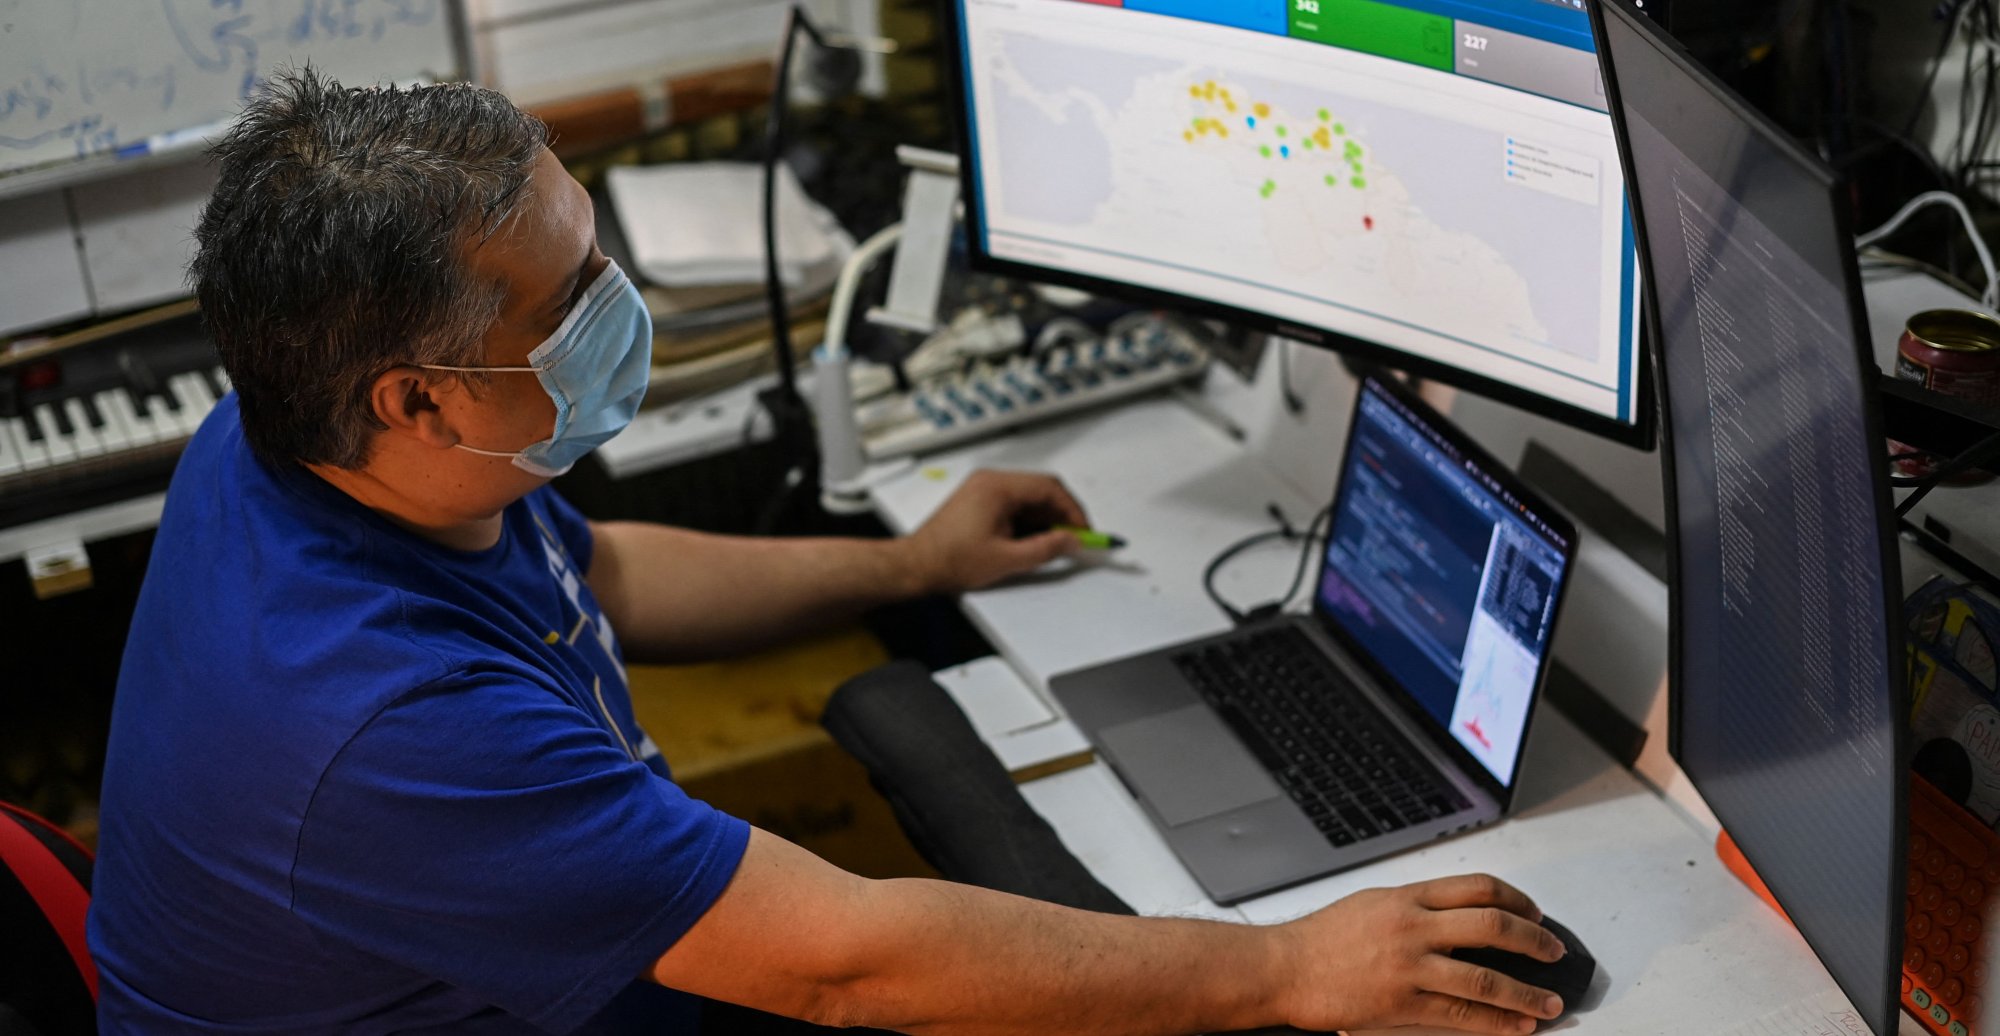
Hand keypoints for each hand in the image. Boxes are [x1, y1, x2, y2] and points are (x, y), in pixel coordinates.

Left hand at [903, 470, 1088, 594]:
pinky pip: (1014, 504)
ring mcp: (984, 490)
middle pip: (1041, 490)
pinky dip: (1028, 521)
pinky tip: (1031, 542)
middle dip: (1061, 516)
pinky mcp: (979, 501)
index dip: (1073, 511)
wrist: (916, 566)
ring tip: (1053, 545)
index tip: (1084, 531)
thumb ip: (1045, 549)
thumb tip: (1071, 541)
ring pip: (1028, 498)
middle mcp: (990, 482)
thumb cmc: (949, 560)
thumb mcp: (1007, 559)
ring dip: (1044, 520)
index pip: (1050, 489)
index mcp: (997, 487)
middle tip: (1074, 539)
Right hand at [1277, 873, 1567, 1034]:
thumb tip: (1456, 915)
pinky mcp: (1401, 1002)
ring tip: (1549, 1001)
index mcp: (1407, 897)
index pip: (1476, 887)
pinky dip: (1496, 1022)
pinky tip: (1516, 1025)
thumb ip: (1414, 907)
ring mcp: (1409, 965)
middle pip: (1491, 924)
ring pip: (1484, 976)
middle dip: (1532, 940)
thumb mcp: (1372, 904)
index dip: (1516, 900)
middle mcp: (1413, 925)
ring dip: (1526, 992)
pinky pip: (1460, 1014)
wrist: (1284, 967)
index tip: (1534, 914)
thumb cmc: (1321, 939)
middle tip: (1552, 952)